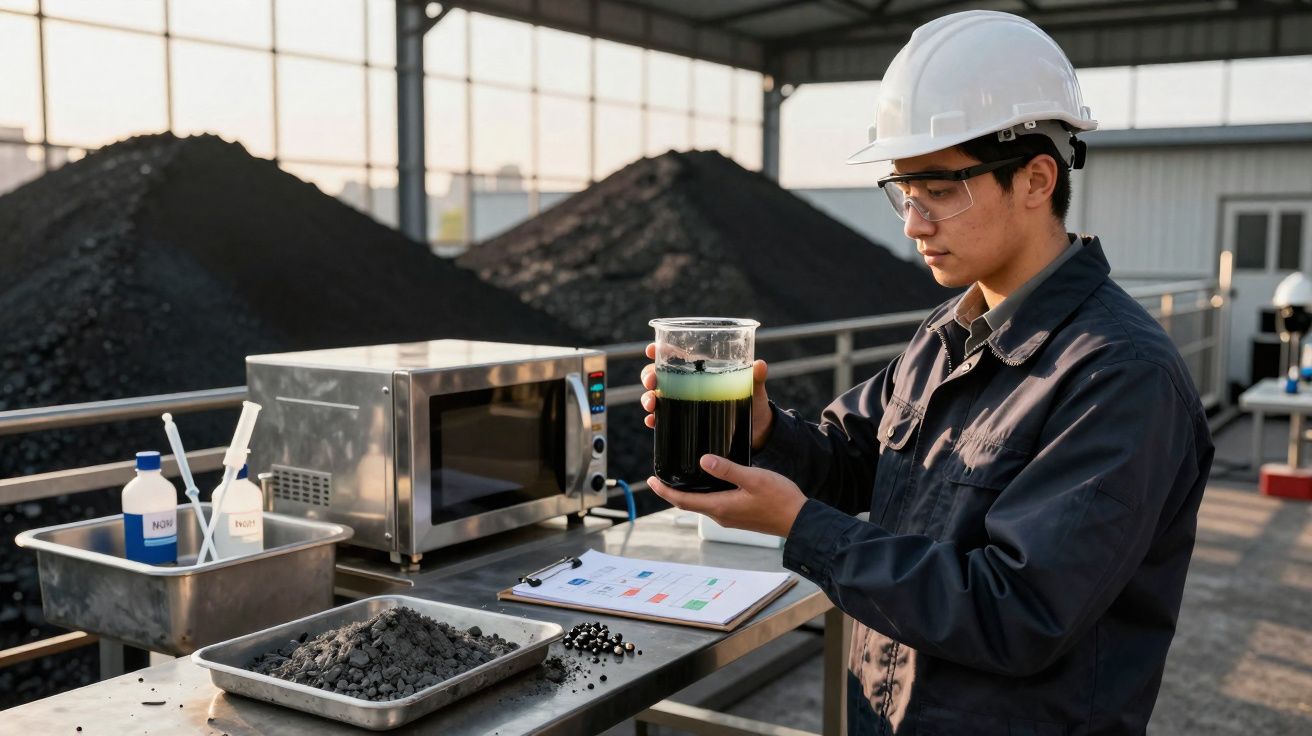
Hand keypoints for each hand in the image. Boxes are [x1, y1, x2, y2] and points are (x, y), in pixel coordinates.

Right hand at [640, 344, 774, 449]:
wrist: (757, 433)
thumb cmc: (754, 404)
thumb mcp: (755, 389)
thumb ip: (756, 377)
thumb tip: (759, 364)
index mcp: (701, 370)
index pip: (675, 355)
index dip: (660, 350)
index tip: (651, 350)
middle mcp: (687, 385)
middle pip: (659, 374)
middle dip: (648, 375)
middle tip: (651, 381)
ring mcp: (684, 404)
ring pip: (656, 396)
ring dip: (648, 398)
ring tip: (652, 403)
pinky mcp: (685, 422)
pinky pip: (664, 420)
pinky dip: (654, 420)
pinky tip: (652, 422)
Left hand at [647, 454, 806, 538]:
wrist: (800, 520)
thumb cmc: (779, 499)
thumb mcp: (753, 478)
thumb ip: (727, 469)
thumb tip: (703, 460)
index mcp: (720, 507)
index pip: (683, 501)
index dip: (664, 491)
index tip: (650, 481)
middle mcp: (721, 515)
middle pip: (689, 503)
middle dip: (672, 492)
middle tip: (660, 477)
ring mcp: (730, 517)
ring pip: (702, 504)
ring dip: (688, 493)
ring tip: (680, 478)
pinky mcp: (739, 515)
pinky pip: (714, 504)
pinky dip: (704, 494)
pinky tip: (709, 482)